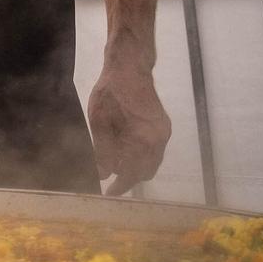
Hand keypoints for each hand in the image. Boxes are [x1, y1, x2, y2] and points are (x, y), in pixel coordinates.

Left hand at [86, 60, 170, 195]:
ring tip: (114, 168)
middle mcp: (159, 138)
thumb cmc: (111, 91)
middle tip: (109, 183)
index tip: (108, 194)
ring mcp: (163, 132)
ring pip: (151, 162)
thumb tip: (103, 173)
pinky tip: (123, 153)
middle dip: (128, 179)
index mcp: (145, 138)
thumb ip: (102, 149)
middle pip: (146, 171)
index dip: (120, 186)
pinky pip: (153, 151)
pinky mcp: (162, 127)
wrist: (130, 67)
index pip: (134, 173)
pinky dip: (139, 156)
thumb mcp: (99, 120)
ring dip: (134, 168)